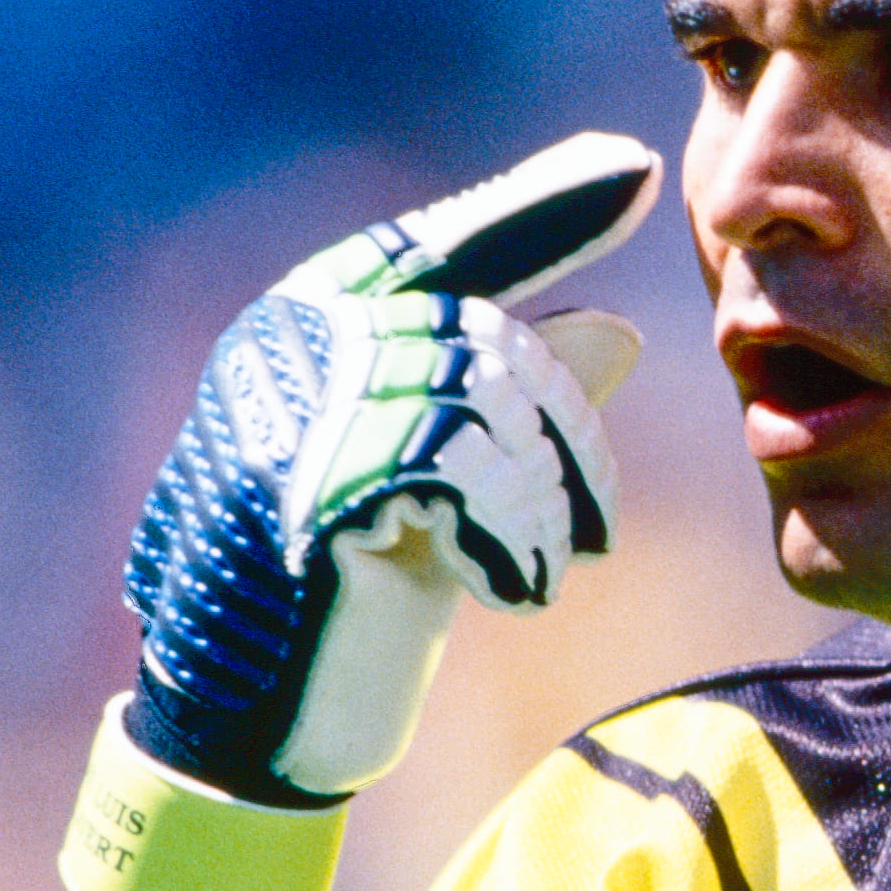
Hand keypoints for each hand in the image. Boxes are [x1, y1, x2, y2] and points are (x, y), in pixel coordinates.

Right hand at [121, 133, 664, 800]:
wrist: (255, 726)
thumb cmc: (352, 599)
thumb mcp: (449, 490)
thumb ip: (511, 407)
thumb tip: (615, 332)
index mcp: (309, 329)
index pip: (444, 246)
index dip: (541, 208)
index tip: (635, 164)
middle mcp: (288, 349)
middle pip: (487, 333)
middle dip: (565, 431)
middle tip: (586, 525)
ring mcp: (290, 414)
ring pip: (480, 397)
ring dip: (541, 499)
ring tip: (537, 564)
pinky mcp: (307, 492)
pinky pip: (457, 469)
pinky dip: (510, 537)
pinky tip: (507, 593)